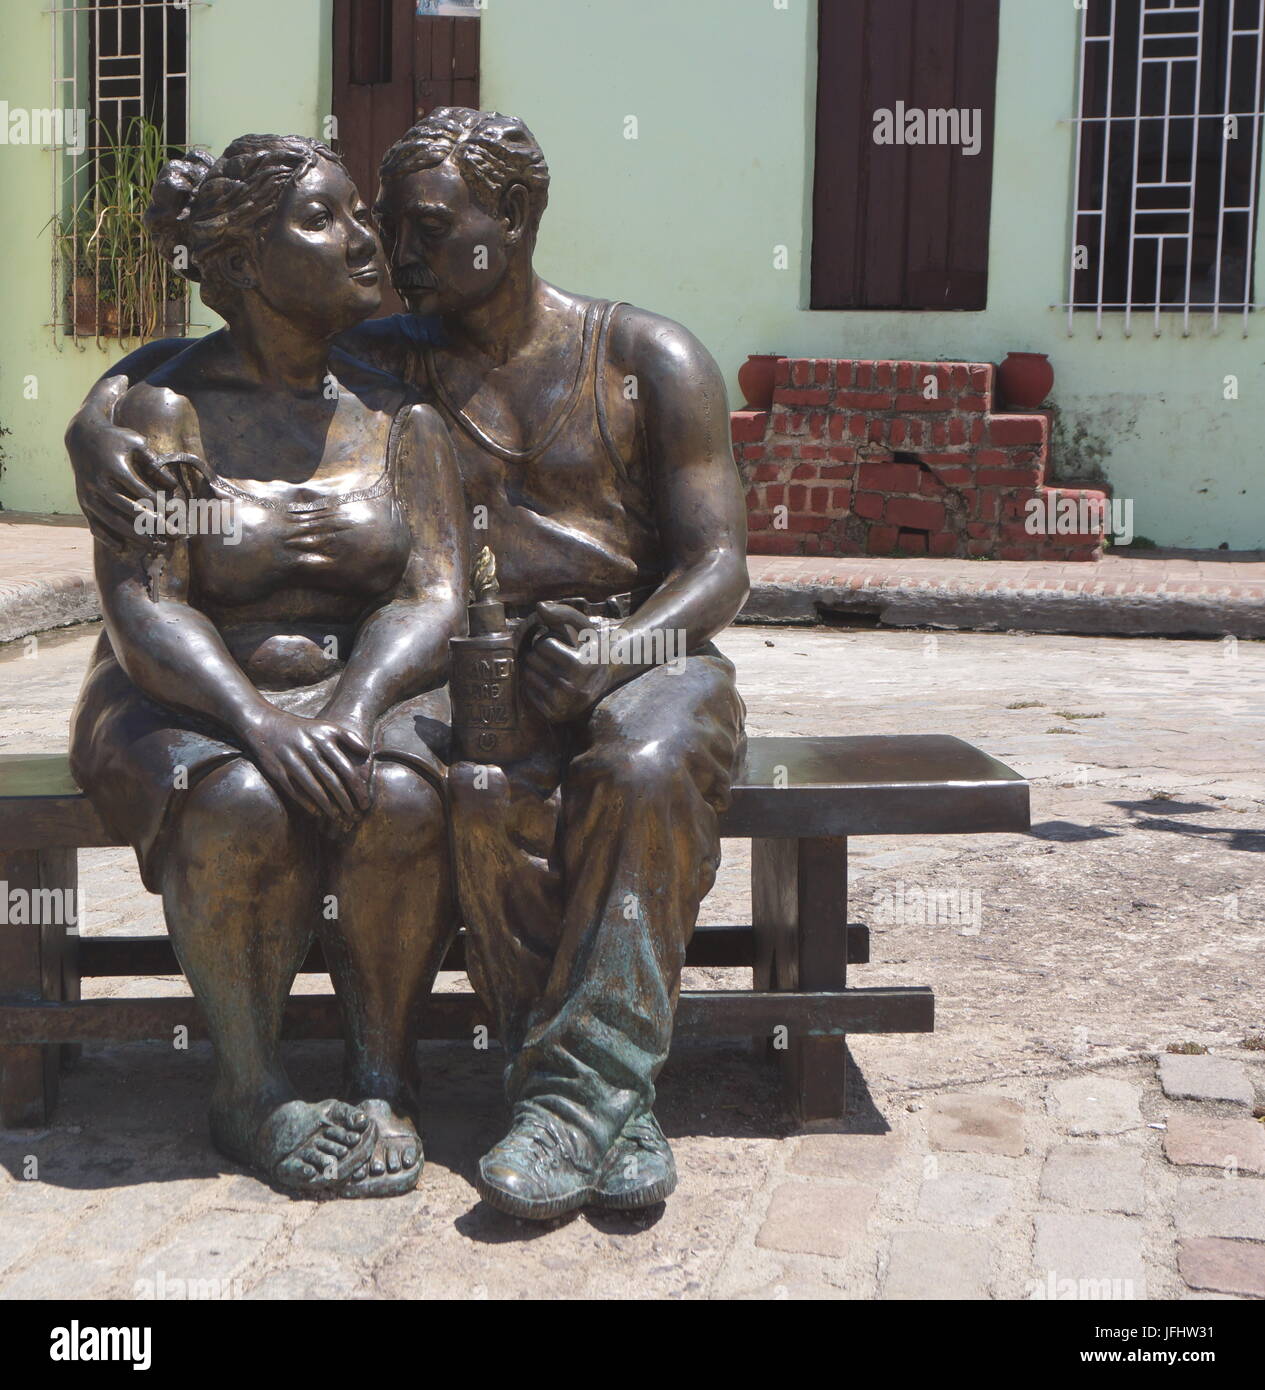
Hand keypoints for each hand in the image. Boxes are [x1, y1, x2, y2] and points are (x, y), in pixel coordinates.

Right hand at [67, 411, 178, 552]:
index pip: (139, 491)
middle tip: (173, 535)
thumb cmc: (115, 439)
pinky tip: (122, 548)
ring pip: (112, 520)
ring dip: (134, 536)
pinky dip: (106, 537)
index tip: (174, 513)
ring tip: (154, 546)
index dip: (158, 503)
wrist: (81, 436)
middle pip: (128, 509)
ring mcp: (88, 494)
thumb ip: (154, 463)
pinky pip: (93, 523)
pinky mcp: (82, 502)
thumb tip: (172, 485)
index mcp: (113, 467)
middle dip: (152, 524)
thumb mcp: (136, 443)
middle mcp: (98, 482)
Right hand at [237, 709, 371, 830]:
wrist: (266, 725)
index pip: (346, 769)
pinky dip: (307, 803)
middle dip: (345, 801)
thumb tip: (367, 753)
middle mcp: (309, 750)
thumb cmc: (304, 730)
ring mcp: (292, 760)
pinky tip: (317, 812)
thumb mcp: (327, 727)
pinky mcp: (277, 770)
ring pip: (314, 788)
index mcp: (324, 740)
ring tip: (337, 816)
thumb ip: (349, 737)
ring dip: (327, 805)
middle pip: (332, 781)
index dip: (358, 788)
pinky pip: (294, 791)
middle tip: (354, 815)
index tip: (365, 802)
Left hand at [521, 602, 617, 724]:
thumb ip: (562, 613)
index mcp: (582, 665)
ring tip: (554, 669)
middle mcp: (573, 687)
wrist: (604, 677)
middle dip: (540, 654)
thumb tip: (539, 607)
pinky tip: (551, 683)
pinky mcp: (554, 714)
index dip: (549, 641)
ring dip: (536, 668)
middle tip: (556, 658)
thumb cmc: (589, 646)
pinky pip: (528, 692)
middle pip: (532, 660)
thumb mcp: (583, 626)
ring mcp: (563, 704)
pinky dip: (535, 685)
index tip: (563, 646)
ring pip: (527, 676)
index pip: (543, 645)